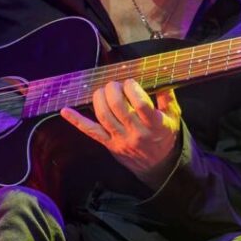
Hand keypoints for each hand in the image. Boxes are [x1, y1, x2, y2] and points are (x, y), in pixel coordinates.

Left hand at [60, 78, 180, 187]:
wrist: (158, 165)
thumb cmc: (165, 136)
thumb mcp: (174, 117)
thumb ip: (168, 97)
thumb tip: (160, 75)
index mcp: (155, 124)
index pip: (141, 104)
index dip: (132, 89)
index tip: (130, 82)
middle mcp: (136, 132)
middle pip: (118, 108)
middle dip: (112, 90)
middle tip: (114, 84)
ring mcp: (120, 139)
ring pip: (103, 117)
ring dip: (99, 99)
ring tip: (103, 91)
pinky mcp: (109, 144)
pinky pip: (91, 132)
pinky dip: (76, 121)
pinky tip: (66, 110)